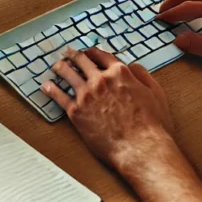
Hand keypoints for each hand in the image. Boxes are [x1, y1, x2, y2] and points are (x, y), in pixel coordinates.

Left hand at [41, 46, 178, 173]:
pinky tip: (46, 86)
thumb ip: (143, 76)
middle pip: (81, 60)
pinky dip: (50, 89)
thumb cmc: (151, 125)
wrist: (140, 148)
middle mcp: (101, 80)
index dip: (93, 52)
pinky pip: (58, 96)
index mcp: (120, 73)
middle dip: (74, 55)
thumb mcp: (155, 93)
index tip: (88, 53)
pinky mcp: (76, 112)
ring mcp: (86, 95)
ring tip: (56, 66)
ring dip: (60, 67)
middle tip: (68, 55)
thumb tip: (133, 67)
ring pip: (67, 73)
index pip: (101, 55)